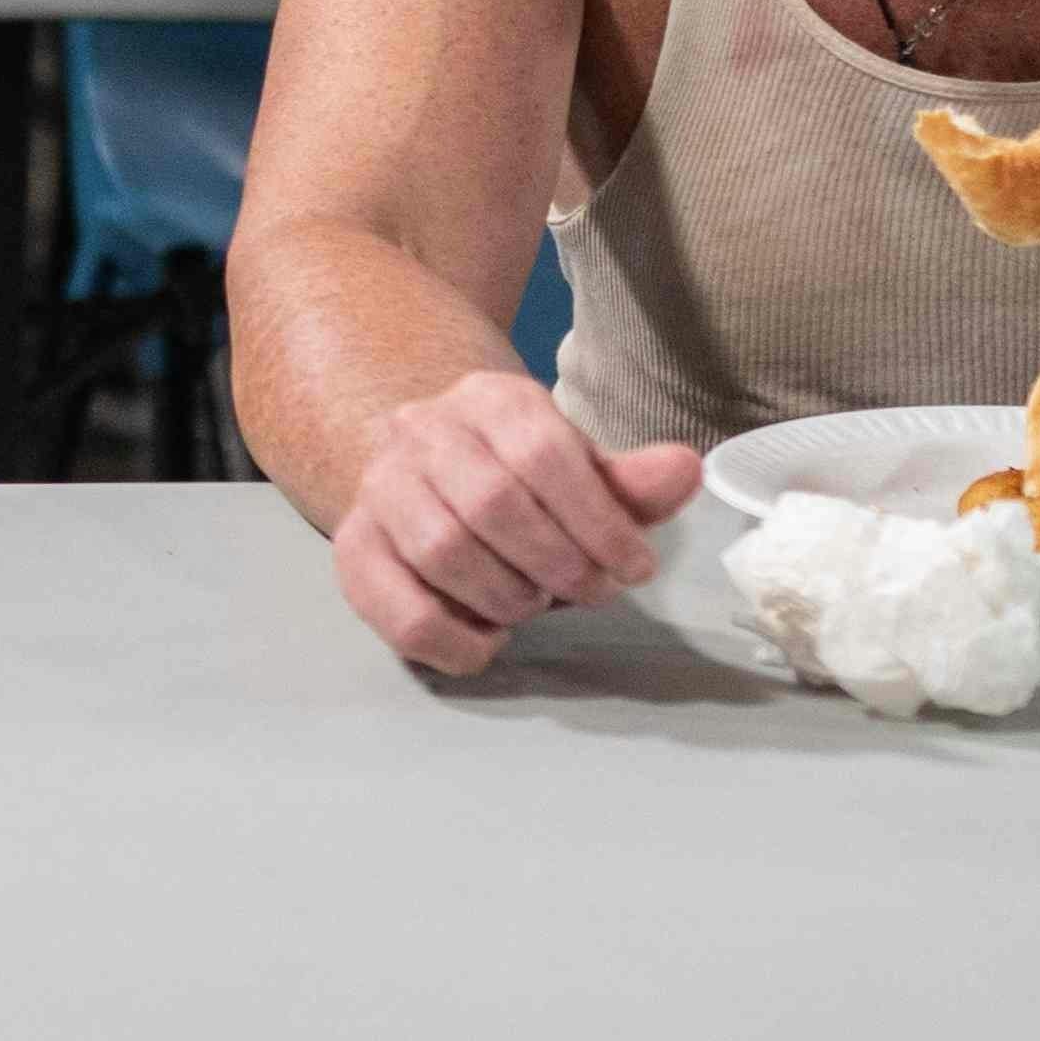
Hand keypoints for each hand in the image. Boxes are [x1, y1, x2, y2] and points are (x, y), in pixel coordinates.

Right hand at [328, 371, 703, 675]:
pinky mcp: (353, 547)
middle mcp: (422, 431)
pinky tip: (489, 637)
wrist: (426, 471)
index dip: (600, 522)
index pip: (545, 454)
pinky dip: (456, 640)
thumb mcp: (581, 470)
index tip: (636, 568)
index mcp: (490, 400)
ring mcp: (378, 487)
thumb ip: (630, 482)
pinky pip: (399, 610)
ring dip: (508, 596)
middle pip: (492, 503)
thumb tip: (686, 471)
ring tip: (534, 602)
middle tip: (590, 592)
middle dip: (558, 564)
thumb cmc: (520, 479)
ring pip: (442, 552)